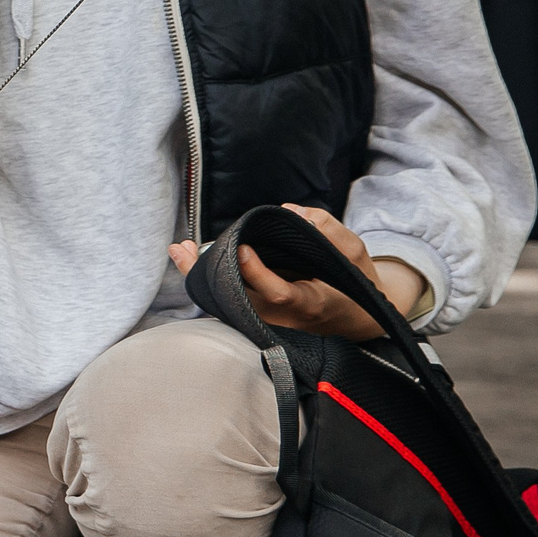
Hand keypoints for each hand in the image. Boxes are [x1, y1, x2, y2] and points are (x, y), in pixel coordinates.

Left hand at [168, 204, 424, 339]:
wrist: (357, 319)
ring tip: (180, 250)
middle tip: (186, 248)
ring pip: (228, 304)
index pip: (278, 294)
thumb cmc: (354, 281)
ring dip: (202, 277)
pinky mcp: (259, 320)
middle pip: (240, 302)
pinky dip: (209, 281)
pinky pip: (229, 302)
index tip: (242, 248)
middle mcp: (284, 320)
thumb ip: (327, 231)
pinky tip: (191, 260)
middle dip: (211, 274)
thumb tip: (291, 212)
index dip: (257, 274)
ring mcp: (269, 324)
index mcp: (311, 303)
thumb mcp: (352, 253)